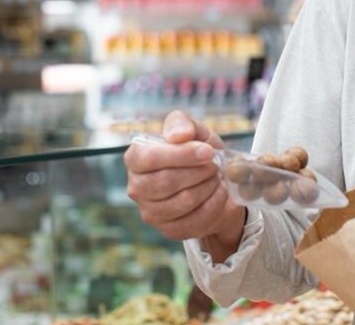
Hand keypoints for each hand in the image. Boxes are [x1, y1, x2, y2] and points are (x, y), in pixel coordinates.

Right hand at [124, 111, 245, 258]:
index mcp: (136, 158)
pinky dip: (214, 204)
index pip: (149, 158)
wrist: (216, 182)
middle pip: (166, 182)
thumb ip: (182, 124)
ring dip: (208, 186)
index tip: (208, 151)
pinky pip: (195, 220)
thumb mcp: (194, 131)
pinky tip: (219, 193)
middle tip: (215, 164)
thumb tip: (178, 135)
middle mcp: (136, 187)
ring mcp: (150, 212)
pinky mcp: (168, 230)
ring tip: (216, 177)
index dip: (181, 155)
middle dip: (199, 172)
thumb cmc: (198, 152)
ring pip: (183, 201)